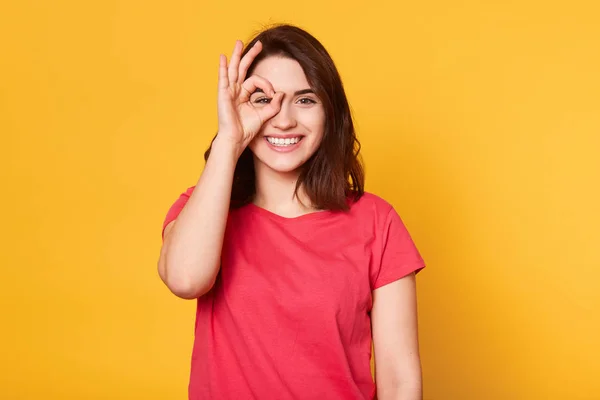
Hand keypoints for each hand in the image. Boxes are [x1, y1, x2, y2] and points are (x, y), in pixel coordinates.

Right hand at [215, 40, 282, 157]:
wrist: (236, 140)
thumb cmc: (247, 130)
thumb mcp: (264, 115)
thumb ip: (273, 105)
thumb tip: (282, 93)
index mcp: (244, 95)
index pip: (256, 81)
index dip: (266, 84)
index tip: (273, 92)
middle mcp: (235, 91)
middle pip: (243, 68)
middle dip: (251, 56)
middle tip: (259, 44)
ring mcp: (228, 92)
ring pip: (234, 69)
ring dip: (237, 55)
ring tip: (239, 42)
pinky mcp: (223, 95)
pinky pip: (223, 78)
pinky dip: (222, 67)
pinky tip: (223, 57)